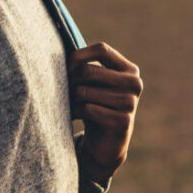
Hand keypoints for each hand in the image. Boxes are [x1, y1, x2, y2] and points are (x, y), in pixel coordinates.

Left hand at [69, 41, 140, 182]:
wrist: (105, 143)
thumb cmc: (96, 106)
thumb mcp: (93, 84)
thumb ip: (85, 66)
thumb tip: (58, 49)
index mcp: (129, 70)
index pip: (101, 49)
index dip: (78, 55)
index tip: (66, 68)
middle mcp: (134, 83)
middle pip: (89, 70)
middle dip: (70, 81)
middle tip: (65, 92)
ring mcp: (131, 103)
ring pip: (85, 91)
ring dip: (71, 99)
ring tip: (70, 105)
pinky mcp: (123, 121)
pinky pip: (88, 109)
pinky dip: (76, 112)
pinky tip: (75, 116)